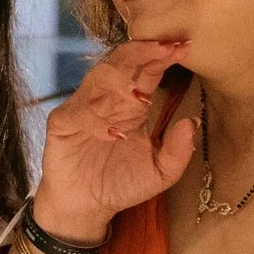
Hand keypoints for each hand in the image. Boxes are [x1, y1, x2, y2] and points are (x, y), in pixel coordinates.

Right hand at [36, 40, 194, 242]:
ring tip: (141, 89)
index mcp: (132, 106)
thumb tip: (191, 121)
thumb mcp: (161, 173)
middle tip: (165, 47)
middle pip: (122, 65)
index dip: (163, 58)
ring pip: (98, 79)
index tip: (185, 47)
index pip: (147, 72)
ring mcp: (83, 108)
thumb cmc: (121, 184)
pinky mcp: (62, 123)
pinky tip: (113, 131)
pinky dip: (95, 116)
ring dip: (121, 79)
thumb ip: (179, 151)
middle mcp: (107, 100)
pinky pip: (78, 111)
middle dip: (143, 54)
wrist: (87, 206)